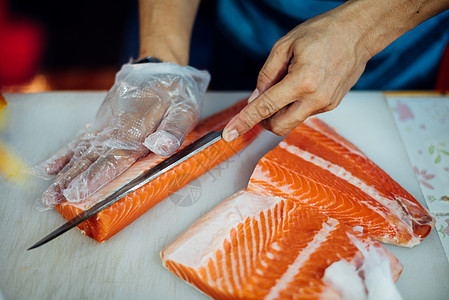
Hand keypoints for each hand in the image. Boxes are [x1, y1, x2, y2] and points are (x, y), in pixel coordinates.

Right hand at [36, 62, 209, 207]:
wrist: (161, 67)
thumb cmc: (177, 92)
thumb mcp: (185, 109)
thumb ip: (173, 130)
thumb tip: (160, 147)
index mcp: (137, 127)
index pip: (114, 156)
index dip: (96, 176)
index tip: (78, 192)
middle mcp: (116, 127)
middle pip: (92, 156)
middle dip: (72, 179)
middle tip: (53, 199)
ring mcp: (106, 124)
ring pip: (82, 150)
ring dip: (65, 171)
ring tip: (49, 192)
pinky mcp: (103, 121)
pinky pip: (81, 139)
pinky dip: (66, 153)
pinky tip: (52, 166)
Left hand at [222, 8, 371, 140]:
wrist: (358, 32)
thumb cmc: (324, 32)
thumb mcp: (285, 45)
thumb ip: (266, 75)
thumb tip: (254, 99)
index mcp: (303, 81)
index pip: (265, 108)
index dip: (244, 121)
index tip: (230, 133)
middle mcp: (316, 99)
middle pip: (278, 126)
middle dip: (263, 121)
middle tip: (259, 105)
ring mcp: (326, 104)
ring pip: (292, 121)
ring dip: (280, 111)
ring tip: (288, 82)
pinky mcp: (331, 105)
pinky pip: (305, 112)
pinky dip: (294, 104)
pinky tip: (302, 83)